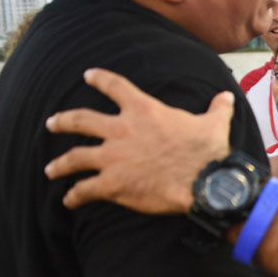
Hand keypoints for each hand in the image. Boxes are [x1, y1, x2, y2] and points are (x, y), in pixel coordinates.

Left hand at [44, 68, 231, 211]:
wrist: (204, 182)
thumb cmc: (208, 151)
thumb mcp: (214, 123)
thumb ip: (216, 109)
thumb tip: (226, 97)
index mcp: (143, 110)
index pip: (114, 86)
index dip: (99, 78)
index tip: (88, 75)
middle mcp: (121, 130)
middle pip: (80, 120)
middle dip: (63, 121)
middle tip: (51, 123)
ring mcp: (112, 158)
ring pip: (75, 157)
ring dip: (60, 164)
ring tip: (50, 169)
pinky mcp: (112, 184)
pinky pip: (85, 190)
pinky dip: (74, 196)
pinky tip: (69, 201)